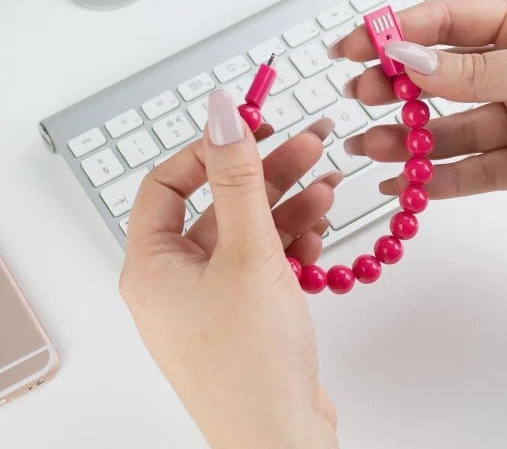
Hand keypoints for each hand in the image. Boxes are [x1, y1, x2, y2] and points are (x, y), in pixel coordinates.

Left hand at [120, 90, 338, 448]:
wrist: (284, 439)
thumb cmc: (251, 362)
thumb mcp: (247, 252)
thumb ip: (237, 178)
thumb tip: (221, 114)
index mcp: (153, 265)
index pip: (167, 184)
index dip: (207, 152)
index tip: (250, 132)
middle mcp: (177, 279)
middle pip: (219, 204)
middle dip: (266, 173)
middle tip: (308, 143)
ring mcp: (213, 296)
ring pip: (249, 230)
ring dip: (288, 205)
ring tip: (328, 182)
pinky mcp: (245, 310)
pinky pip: (264, 260)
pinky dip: (291, 241)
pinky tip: (319, 230)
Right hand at [330, 0, 506, 202]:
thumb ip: (477, 70)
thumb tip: (410, 59)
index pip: (445, 24)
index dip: (395, 32)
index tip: (355, 44)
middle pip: (438, 79)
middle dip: (393, 87)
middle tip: (358, 95)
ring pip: (448, 129)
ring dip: (405, 140)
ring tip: (367, 146)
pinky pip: (473, 171)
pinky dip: (437, 180)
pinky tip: (405, 183)